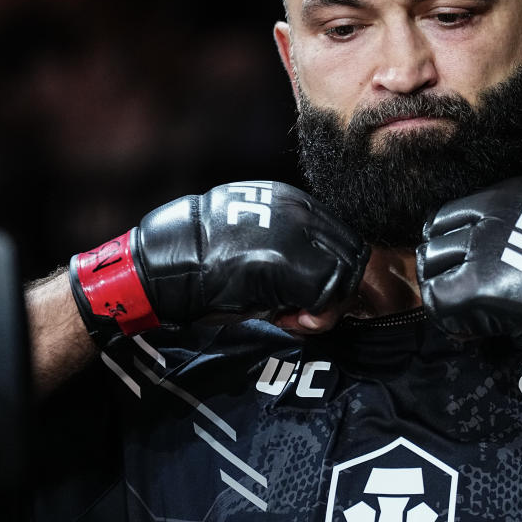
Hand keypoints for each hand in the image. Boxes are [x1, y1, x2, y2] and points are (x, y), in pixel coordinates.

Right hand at [68, 181, 368, 344]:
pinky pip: (329, 292)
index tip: (302, 296)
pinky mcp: (293, 262)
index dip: (331, 271)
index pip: (341, 238)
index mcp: (293, 201)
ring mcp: (299, 234)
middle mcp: (302, 211)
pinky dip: (317, 315)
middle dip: (336, 289)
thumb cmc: (207, 263)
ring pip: (347, 273)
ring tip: (293, 316)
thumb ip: (293, 248)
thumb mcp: (257, 241)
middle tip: (303, 312)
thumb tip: (323, 280)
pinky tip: (287, 320)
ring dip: (328, 303)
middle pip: (352, 253)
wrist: (169, 265)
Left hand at [417, 176, 521, 382]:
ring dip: (440, 288)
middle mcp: (486, 217)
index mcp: (506, 196)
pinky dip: (448, 317)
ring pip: (430, 267)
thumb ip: (521, 228)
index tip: (458, 263)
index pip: (450, 214)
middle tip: (454, 290)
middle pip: (434, 239)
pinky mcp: (477, 287)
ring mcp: (478, 250)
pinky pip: (439, 301)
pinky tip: (469, 328)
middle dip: (440, 266)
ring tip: (461, 310)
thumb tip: (502, 249)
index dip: (449, 242)